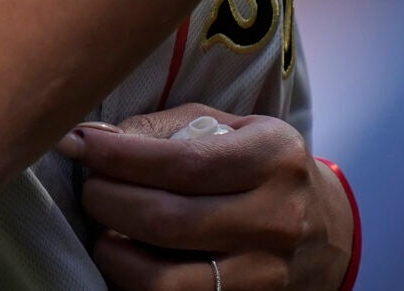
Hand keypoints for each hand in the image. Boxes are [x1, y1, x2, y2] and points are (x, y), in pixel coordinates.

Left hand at [59, 105, 352, 289]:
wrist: (325, 233)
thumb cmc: (262, 169)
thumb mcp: (233, 129)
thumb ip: (169, 128)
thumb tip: (95, 136)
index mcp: (273, 159)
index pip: (182, 163)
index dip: (119, 157)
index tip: (79, 144)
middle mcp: (275, 219)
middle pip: (168, 221)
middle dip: (109, 202)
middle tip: (89, 189)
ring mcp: (264, 274)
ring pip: (167, 280)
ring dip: (116, 255)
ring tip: (105, 232)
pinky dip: (137, 285)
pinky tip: (128, 261)